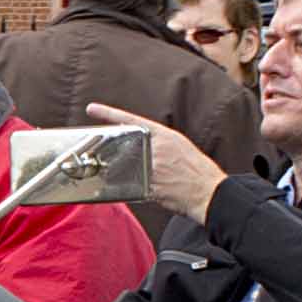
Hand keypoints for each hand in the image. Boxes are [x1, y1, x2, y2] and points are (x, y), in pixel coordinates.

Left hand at [90, 103, 222, 218]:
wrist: (210, 192)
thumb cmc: (197, 171)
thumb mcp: (180, 147)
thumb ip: (159, 144)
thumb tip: (144, 148)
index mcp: (164, 136)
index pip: (130, 120)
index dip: (109, 113)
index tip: (92, 109)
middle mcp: (156, 149)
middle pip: (124, 149)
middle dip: (119, 156)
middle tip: (117, 161)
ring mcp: (153, 168)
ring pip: (126, 169)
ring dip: (128, 175)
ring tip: (154, 179)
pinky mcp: (151, 186)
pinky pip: (134, 187)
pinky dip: (138, 189)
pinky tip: (155, 191)